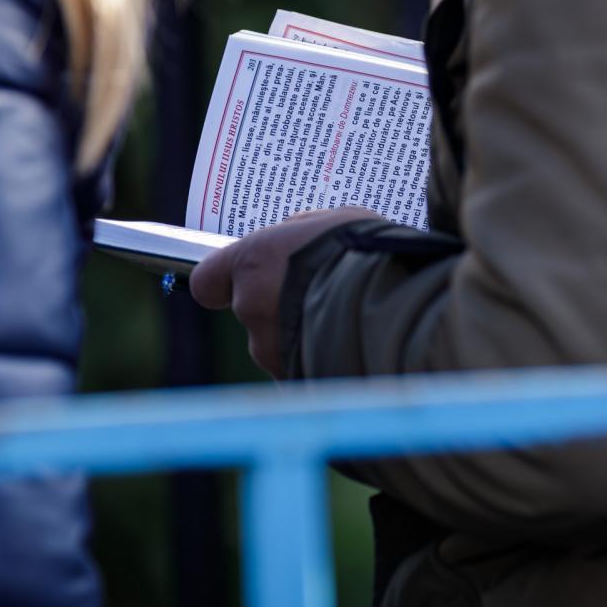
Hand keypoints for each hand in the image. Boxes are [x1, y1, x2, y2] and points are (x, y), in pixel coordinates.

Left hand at [190, 207, 383, 377]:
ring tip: (351, 323)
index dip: (224, 283)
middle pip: (255, 315)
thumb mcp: (335, 222)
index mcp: (253, 264)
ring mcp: (273, 353)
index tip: (246, 282)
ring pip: (282, 348)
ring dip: (307, 337)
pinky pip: (308, 372)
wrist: (398, 304)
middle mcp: (254, 311)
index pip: (208, 281)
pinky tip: (357, 350)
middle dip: (284, 310)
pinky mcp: (299, 383)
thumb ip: (302, 234)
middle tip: (327, 297)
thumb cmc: (368, 252)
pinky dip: (325, 364)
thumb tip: (293, 243)